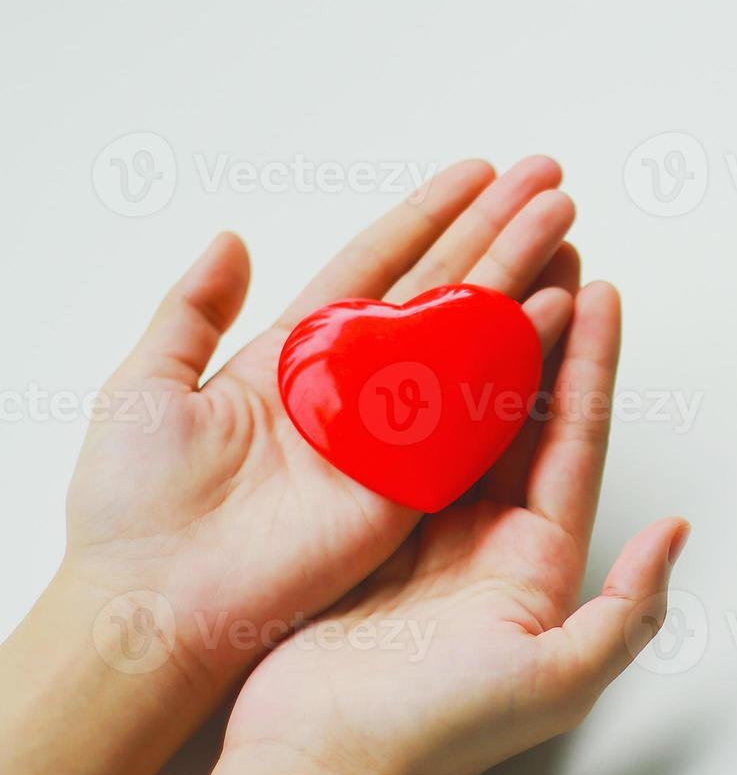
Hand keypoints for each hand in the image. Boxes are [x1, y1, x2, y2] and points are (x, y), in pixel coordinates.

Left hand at [63, 156, 577, 690]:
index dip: (428, 216)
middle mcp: (357, 386)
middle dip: (495, 229)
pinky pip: (476, 408)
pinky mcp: (413, 480)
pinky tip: (552, 305)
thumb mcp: (147, 383)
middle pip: (439, 288)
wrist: (154, 600)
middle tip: (546, 180)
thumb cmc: (135, 505)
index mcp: (300, 356)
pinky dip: (516, 355)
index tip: (477, 174)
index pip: (377, 264)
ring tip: (563, 221)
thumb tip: (230, 239)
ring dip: (519, 274)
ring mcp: (392, 430)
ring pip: (468, 334)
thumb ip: (192, 309)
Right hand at [221, 276, 690, 774]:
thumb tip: (678, 531)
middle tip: (551, 257)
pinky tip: (410, 334)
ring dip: (481, 346)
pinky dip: (409, 387)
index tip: (605, 292)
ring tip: (493, 273)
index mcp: (541, 563)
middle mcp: (491, 539)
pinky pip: (398, 444)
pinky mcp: (369, 534)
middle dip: (543, 334)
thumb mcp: (560, 679)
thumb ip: (629, 608)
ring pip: (463, 417)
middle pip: (525, 415)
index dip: (592, 365)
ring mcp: (428, 534)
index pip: (575, 442)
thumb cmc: (441, 732)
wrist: (326, 768)